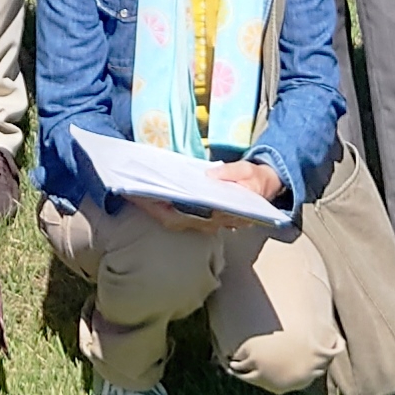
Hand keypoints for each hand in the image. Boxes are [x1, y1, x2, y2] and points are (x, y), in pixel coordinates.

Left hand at [129, 161, 282, 233]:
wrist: (266, 188)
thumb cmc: (256, 181)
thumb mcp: (248, 172)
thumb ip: (231, 173)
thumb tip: (210, 175)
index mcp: (221, 214)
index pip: (185, 215)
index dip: (161, 208)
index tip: (144, 196)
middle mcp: (210, 222)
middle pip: (172, 219)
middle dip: (149, 207)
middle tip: (128, 192)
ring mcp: (205, 221)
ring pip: (173, 217)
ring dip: (153, 206)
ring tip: (133, 190)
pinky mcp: (202, 215)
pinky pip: (178, 212)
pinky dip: (163, 204)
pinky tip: (151, 191)